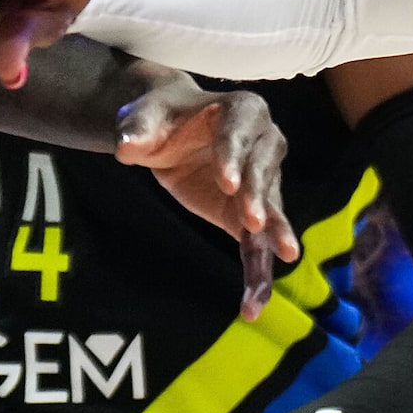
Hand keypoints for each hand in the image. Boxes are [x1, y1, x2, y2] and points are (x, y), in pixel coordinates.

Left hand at [114, 75, 298, 317]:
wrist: (169, 133)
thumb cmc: (160, 118)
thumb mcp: (143, 117)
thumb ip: (136, 129)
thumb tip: (128, 146)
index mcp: (242, 110)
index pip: (241, 132)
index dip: (235, 157)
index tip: (227, 184)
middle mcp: (264, 143)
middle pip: (264, 170)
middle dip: (257, 196)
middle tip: (251, 221)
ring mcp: (263, 181)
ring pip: (271, 209)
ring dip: (275, 234)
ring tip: (284, 255)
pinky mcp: (251, 214)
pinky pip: (259, 244)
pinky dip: (258, 272)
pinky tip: (254, 302)